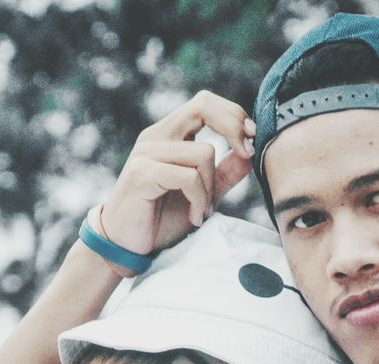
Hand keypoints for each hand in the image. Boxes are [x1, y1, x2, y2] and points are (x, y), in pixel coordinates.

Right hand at [98, 91, 254, 264]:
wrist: (126, 245)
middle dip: (233, 129)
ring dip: (212, 189)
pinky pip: (189, 177)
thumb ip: (224, 173)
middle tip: (246, 156)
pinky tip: (194, 217)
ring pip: (203, 153)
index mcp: (169, 135)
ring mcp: (146, 153)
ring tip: (202, 212)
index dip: (233, 115)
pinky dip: (199, 200)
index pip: (204, 103)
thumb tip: (249, 153)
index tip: (251, 140)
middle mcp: (156, 136)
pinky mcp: (142, 173)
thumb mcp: (202, 193)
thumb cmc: (160, 219)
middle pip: (203, 106)